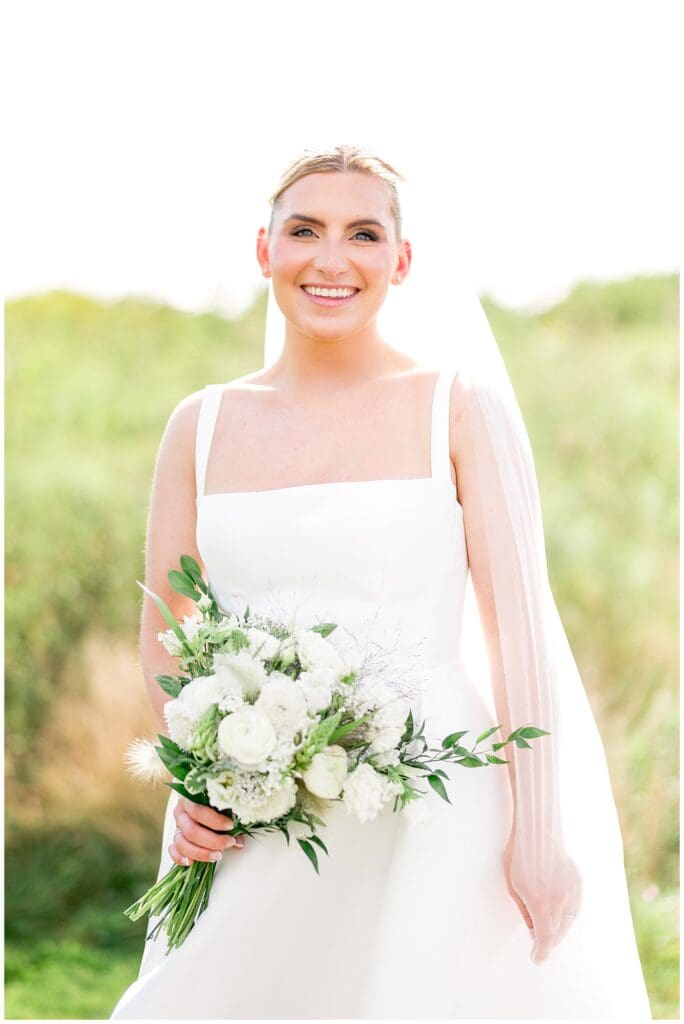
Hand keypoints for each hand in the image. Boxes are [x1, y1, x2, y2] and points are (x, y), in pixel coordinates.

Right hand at [170, 796, 244, 865]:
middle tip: (229, 842)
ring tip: (218, 855)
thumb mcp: (223, 804)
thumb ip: (231, 817)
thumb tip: (238, 841)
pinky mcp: (176, 839)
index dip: (215, 821)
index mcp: (189, 799)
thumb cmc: (215, 802)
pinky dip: (180, 858)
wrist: (201, 800)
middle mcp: (181, 813)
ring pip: (182, 843)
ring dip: (201, 853)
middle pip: (191, 831)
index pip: (198, 811)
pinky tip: (191, 862)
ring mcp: (177, 827)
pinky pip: (173, 851)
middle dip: (213, 840)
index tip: (230, 826)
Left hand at [502, 829, 581, 964]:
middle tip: (539, 946)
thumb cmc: (519, 856)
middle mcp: (559, 901)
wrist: (537, 830)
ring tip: (549, 931)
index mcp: (540, 904)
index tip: (536, 958)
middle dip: (548, 942)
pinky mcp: (577, 882)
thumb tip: (534, 929)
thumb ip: (525, 911)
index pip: (544, 939)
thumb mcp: (513, 886)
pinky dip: (568, 915)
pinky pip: (575, 906)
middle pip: (557, 933)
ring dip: (559, 930)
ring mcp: (571, 891)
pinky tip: (559, 915)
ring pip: (569, 921)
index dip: (540, 951)